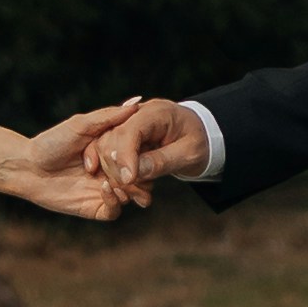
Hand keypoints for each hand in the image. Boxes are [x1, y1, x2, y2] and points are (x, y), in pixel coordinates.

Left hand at [18, 104, 138, 221]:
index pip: (140, 154)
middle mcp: (111, 172)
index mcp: (112, 152)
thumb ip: (109, 117)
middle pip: (141, 176)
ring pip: (131, 195)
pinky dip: (115, 201)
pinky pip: (114, 211)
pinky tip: (105, 187)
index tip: (142, 147)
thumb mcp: (81, 124)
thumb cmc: (51, 142)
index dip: (144, 152)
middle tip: (134, 169)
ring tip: (120, 179)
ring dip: (129, 188)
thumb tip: (137, 103)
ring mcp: (104, 190)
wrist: (28, 167)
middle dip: (141, 174)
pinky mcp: (94, 207)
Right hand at [85, 97, 212, 204]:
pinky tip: (132, 188)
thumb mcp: (189, 153)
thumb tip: (136, 173)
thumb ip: (163, 161)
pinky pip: (109, 156)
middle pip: (110, 140)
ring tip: (139, 193)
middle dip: (118, 169)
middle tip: (134, 192)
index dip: (124, 156)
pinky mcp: (124, 140)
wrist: (202, 136)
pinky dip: (117, 174)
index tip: (128, 180)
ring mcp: (128, 126)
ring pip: (105, 149)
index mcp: (155, 113)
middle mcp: (136, 116)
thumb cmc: (200, 141)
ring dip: (116, 175)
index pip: (128, 131)